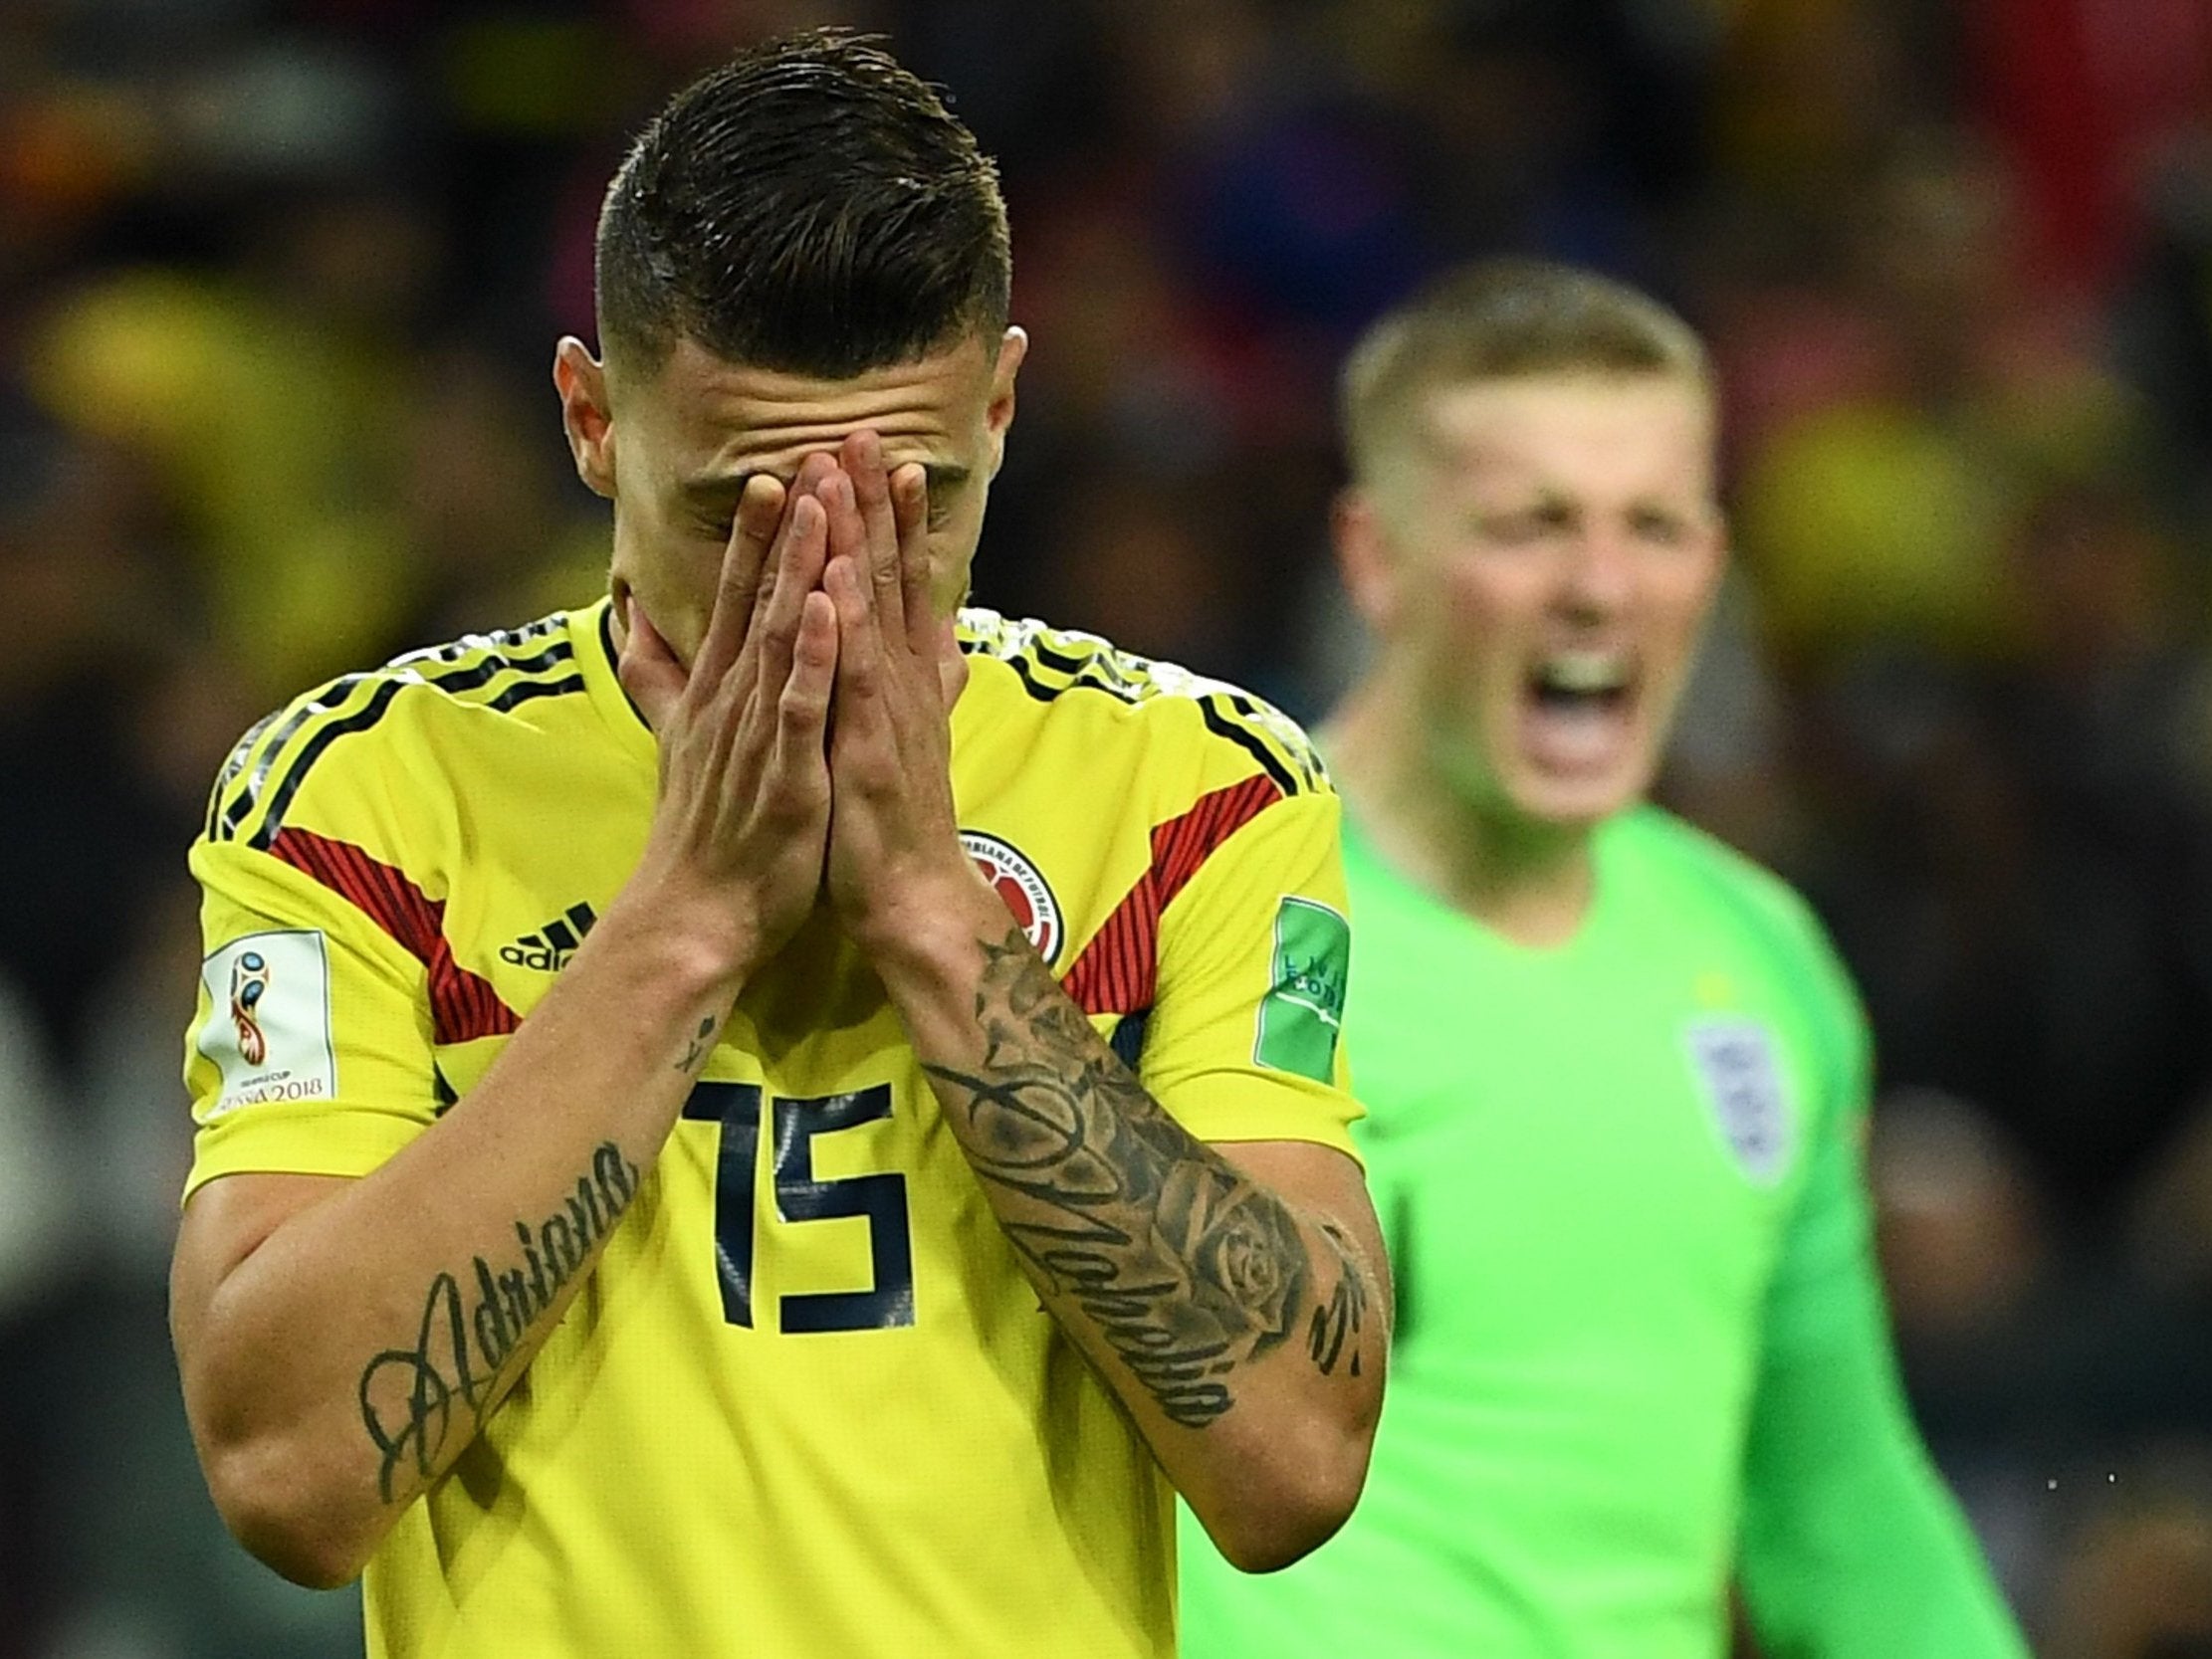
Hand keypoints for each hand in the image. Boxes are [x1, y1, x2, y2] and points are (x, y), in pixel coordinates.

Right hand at [617, 452, 841, 986]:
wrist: (697, 914)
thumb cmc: (703, 831)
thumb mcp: (675, 738)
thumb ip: (656, 674)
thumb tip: (628, 619)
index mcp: (721, 692)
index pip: (740, 598)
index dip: (759, 537)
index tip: (777, 474)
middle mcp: (734, 700)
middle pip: (762, 598)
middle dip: (786, 528)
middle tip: (810, 457)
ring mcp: (757, 732)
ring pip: (782, 636)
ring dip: (801, 568)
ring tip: (822, 505)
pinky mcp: (783, 771)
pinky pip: (798, 703)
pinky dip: (813, 655)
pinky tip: (829, 610)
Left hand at [816, 432, 987, 961]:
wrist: (913, 900)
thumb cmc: (895, 825)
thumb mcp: (907, 739)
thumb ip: (924, 685)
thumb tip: (944, 642)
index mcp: (902, 680)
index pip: (897, 583)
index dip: (887, 519)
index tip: (874, 456)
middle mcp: (903, 683)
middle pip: (890, 576)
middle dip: (873, 504)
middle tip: (859, 431)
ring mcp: (889, 711)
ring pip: (875, 610)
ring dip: (862, 541)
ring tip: (849, 478)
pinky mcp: (869, 748)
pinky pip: (854, 678)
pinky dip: (845, 629)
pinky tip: (833, 582)